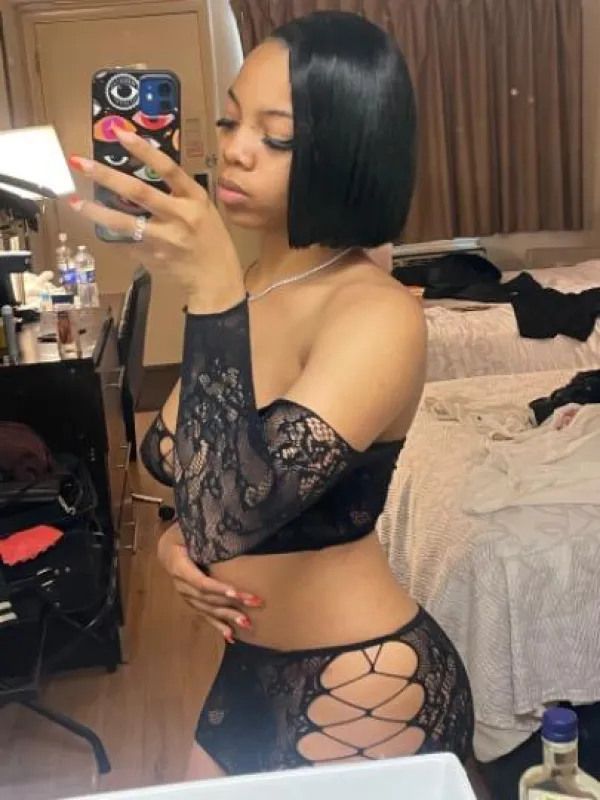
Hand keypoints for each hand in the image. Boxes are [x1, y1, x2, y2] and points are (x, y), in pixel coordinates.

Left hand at [67, 129, 242, 298]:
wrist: (217, 282)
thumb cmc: (212, 243)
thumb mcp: (203, 212)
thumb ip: (177, 197)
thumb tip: (141, 181)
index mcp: (195, 198)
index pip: (167, 168)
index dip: (142, 150)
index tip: (120, 133)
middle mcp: (180, 215)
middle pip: (138, 191)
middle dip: (105, 175)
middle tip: (80, 163)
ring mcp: (165, 238)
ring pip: (124, 222)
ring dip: (96, 212)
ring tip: (75, 202)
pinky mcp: (153, 257)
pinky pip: (127, 244)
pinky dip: (113, 237)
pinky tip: (100, 231)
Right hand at [157, 524, 262, 642]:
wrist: (167, 546)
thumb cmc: (181, 533)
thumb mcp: (186, 527)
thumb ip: (200, 531)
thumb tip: (225, 528)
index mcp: (178, 565)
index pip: (200, 581)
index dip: (218, 588)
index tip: (236, 593)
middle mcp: (180, 584)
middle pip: (207, 597)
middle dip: (231, 603)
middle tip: (254, 604)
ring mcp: (186, 595)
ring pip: (207, 609)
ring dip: (227, 617)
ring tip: (246, 623)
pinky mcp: (192, 601)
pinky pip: (205, 615)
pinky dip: (218, 626)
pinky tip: (231, 637)